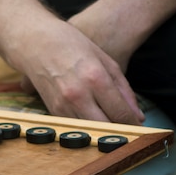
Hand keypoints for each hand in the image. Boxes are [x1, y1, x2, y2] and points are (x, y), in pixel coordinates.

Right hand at [19, 19, 143, 124]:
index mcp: (95, 78)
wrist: (36, 43)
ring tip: (111, 125)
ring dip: (103, 131)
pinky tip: (92, 118)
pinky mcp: (53, 111)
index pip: (120, 113)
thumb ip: (123, 90)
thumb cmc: (73, 46)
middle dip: (120, 131)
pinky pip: (76, 126)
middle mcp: (78, 95)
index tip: (139, 127)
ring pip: (90, 131)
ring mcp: (63, 105)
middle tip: (128, 130)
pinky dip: (86, 125)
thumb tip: (137, 116)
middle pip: (106, 127)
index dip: (133, 124)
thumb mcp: (105, 61)